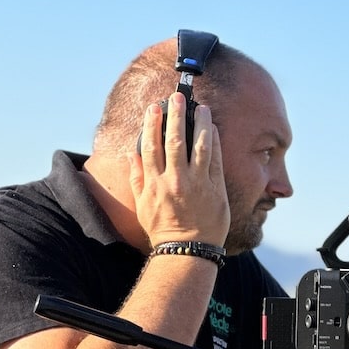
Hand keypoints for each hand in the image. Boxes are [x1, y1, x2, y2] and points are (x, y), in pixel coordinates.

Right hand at [129, 93, 229, 248]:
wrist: (187, 251)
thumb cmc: (162, 229)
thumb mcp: (142, 205)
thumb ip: (137, 178)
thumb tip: (132, 154)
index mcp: (155, 183)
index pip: (151, 146)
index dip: (152, 124)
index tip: (154, 108)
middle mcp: (175, 180)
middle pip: (175, 140)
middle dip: (176, 115)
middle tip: (178, 97)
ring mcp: (197, 184)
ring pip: (200, 145)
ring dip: (200, 123)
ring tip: (202, 108)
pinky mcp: (215, 190)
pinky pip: (216, 160)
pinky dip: (214, 142)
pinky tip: (213, 129)